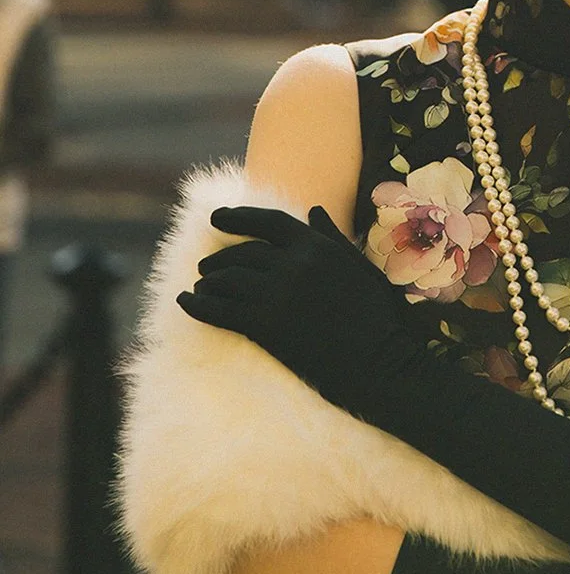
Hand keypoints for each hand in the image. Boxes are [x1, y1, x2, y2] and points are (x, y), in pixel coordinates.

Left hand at [178, 205, 423, 410]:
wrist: (379, 363)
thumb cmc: (378, 317)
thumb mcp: (361, 267)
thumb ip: (333, 237)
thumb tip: (314, 210)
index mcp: (318, 246)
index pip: (269, 221)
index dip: (238, 216)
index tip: (216, 217)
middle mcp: (294, 263)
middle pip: (242, 252)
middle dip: (220, 257)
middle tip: (206, 265)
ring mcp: (278, 294)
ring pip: (227, 279)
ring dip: (208, 280)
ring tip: (200, 285)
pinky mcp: (265, 326)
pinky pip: (219, 310)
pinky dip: (197, 305)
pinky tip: (186, 302)